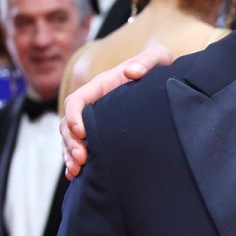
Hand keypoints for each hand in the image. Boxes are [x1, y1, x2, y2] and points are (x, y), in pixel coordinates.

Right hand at [60, 45, 173, 177]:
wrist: (167, 86)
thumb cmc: (162, 69)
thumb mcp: (159, 58)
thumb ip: (148, 60)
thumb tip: (132, 72)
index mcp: (101, 87)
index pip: (76, 101)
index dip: (74, 116)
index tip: (82, 133)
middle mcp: (93, 104)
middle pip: (68, 124)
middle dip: (70, 142)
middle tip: (82, 160)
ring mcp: (96, 121)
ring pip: (70, 139)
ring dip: (70, 155)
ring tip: (76, 171)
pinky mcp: (101, 135)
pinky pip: (81, 149)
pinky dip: (74, 162)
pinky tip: (75, 177)